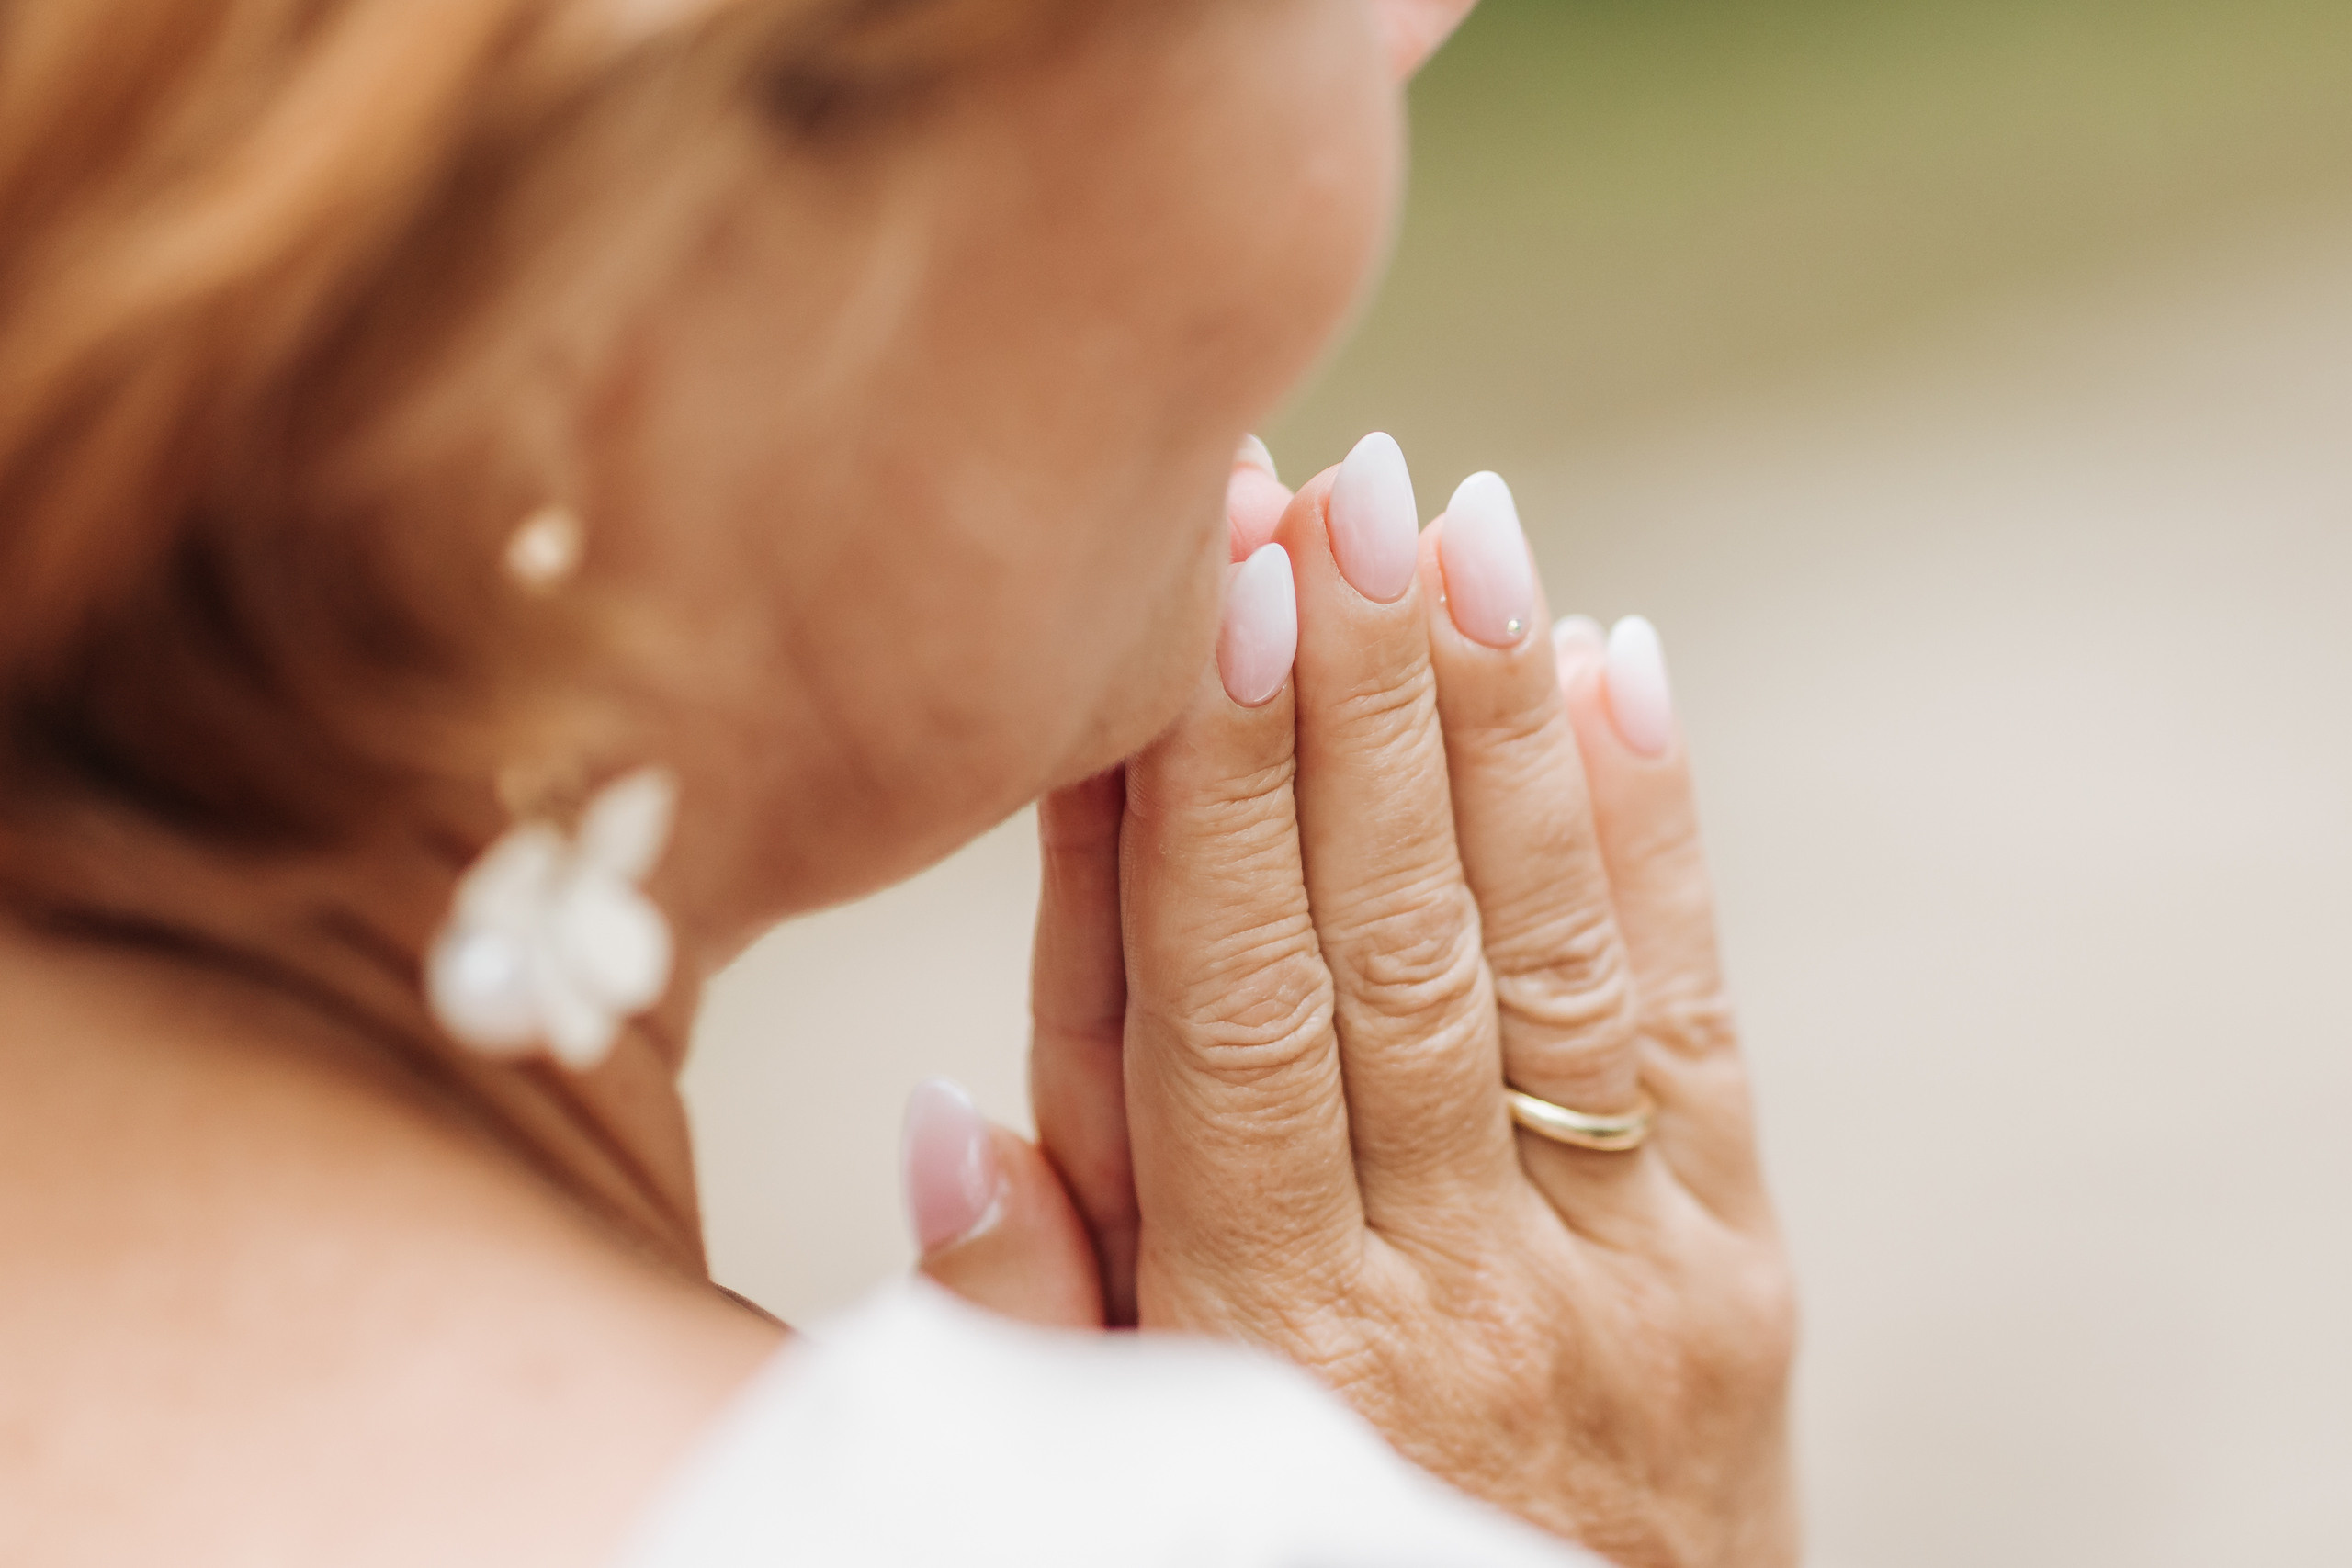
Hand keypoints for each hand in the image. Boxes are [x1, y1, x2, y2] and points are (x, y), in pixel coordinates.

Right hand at [1011, 435, 1794, 1564]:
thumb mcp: (1120, 1494)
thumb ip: (1032, 1317)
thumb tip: (952, 1101)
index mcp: (1272, 1338)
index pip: (1229, 1009)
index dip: (1220, 794)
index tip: (1212, 598)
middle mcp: (1455, 1280)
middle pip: (1387, 940)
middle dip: (1354, 697)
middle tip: (1325, 485)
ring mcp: (1618, 1264)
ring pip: (1544, 944)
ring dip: (1494, 715)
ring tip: (1452, 522)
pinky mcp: (1732, 1262)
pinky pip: (1688, 1019)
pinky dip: (1652, 832)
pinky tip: (1614, 667)